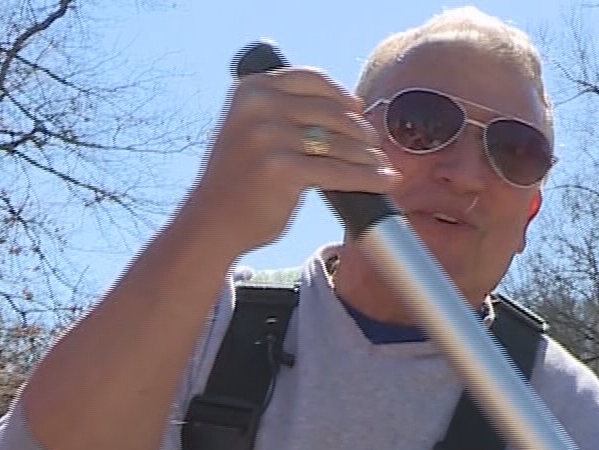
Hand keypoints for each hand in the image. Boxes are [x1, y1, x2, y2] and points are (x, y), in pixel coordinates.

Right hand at [177, 67, 396, 258]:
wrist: (213, 221)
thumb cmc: (239, 179)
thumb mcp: (251, 129)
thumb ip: (284, 111)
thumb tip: (349, 108)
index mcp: (252, 89)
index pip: (312, 80)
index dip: (341, 94)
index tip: (358, 108)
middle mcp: (259, 107)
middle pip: (332, 112)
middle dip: (360, 130)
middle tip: (375, 146)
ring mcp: (270, 136)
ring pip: (340, 143)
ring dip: (369, 156)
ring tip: (381, 165)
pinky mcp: (284, 169)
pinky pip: (340, 171)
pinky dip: (369, 177)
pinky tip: (385, 181)